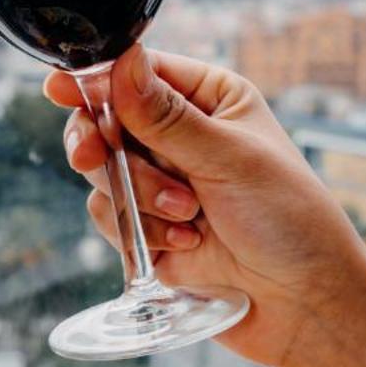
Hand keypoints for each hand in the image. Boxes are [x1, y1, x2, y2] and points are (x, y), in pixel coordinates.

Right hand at [44, 45, 365, 366]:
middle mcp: (182, 136)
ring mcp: (162, 184)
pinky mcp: (148, 230)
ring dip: (139, 197)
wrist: (304, 304)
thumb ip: (167, 116)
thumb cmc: (290, 220)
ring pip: (102, 172)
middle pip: (106, 120)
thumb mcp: (230, 158)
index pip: (140, 73)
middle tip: (94, 157)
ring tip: (188, 217)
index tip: (61, 89)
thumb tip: (122, 62)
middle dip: (106, 146)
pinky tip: (186, 245)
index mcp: (210, 99)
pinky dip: (139, 232)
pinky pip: (109, 217)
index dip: (98, 79)